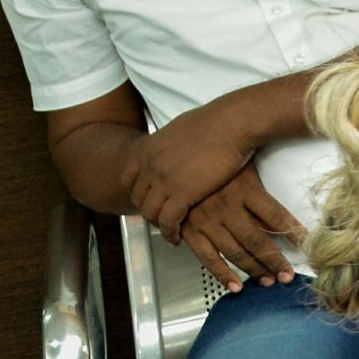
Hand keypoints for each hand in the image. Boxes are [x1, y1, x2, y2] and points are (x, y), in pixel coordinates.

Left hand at [122, 103, 256, 242]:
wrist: (232, 123)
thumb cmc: (216, 121)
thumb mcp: (179, 127)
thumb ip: (169, 143)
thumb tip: (172, 146)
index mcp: (146, 149)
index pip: (127, 179)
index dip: (138, 192)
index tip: (150, 198)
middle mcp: (149, 165)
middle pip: (138, 198)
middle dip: (148, 210)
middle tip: (161, 217)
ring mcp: (164, 180)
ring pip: (150, 213)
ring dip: (158, 224)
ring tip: (170, 230)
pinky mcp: (182, 194)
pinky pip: (168, 221)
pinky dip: (170, 232)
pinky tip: (177, 237)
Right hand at [181, 166, 303, 289]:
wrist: (177, 160)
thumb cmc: (217, 162)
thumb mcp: (245, 168)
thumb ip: (261, 193)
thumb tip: (284, 218)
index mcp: (246, 190)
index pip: (276, 216)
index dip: (294, 233)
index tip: (308, 245)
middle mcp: (228, 207)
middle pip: (257, 240)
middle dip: (275, 261)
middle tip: (288, 276)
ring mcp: (207, 221)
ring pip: (236, 252)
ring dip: (254, 269)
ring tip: (269, 281)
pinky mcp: (190, 231)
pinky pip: (208, 258)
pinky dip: (223, 274)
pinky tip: (236, 286)